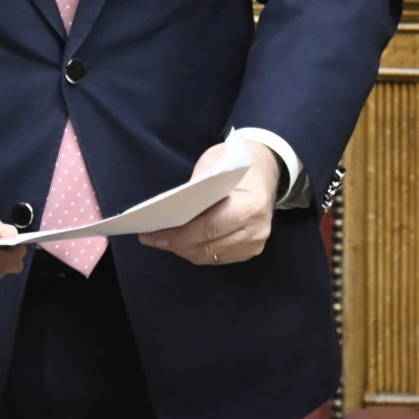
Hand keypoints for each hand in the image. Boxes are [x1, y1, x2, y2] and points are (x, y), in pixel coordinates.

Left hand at [139, 140, 280, 265]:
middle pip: (208, 246)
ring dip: (184, 250)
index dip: (180, 234)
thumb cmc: (239, 162)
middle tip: (151, 239)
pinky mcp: (251, 250)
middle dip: (176, 244)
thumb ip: (198, 183)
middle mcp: (256, 229)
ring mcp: (255, 243)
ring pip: (210, 256)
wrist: (268, 170)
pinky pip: (217, 257)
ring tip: (161, 241)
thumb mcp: (216, 161)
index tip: (154, 234)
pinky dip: (197, 251)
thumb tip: (173, 208)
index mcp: (251, 205)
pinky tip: (181, 243)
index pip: (210, 227)